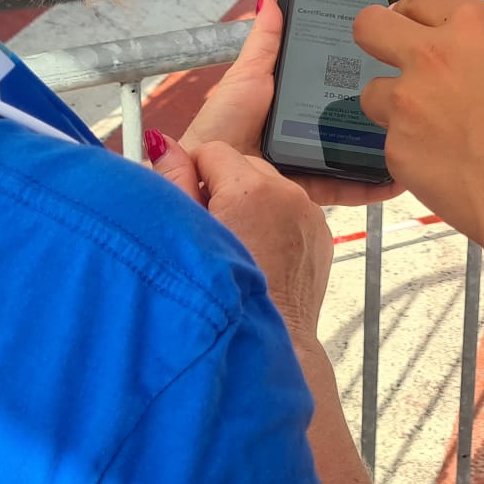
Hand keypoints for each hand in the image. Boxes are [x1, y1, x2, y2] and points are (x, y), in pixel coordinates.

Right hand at [153, 139, 333, 336]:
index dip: (194, 175)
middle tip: (212, 229)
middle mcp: (287, 194)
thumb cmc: (223, 297)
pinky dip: (275, 221)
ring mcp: (309, 213)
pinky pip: (291, 209)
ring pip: (269, 187)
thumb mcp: (186, 233)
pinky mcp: (320, 232)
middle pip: (243, 166)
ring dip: (251, 204)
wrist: (266, 340)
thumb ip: (173, 181)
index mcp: (250, 189)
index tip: (192, 203)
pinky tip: (259, 253)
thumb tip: (163, 144)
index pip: (212, 150)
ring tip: (236, 245)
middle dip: (224, 188)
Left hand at [174, 0, 404, 207]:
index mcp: (292, 105)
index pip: (332, 88)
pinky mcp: (312, 190)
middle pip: (348, 122)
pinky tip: (394, 177)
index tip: (384, 62)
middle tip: (406, 100)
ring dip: (381, 150)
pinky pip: (347, 188)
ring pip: (354, 156)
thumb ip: (265, 44)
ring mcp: (311, 163)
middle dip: (376, 115)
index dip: (356, 77)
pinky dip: (372, 186)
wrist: (206, 175)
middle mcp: (305, 133)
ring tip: (408, 138)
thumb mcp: (248, 77)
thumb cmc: (220, 127)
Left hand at [355, 0, 483, 257]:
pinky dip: (410, 152)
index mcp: (477, 26)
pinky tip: (446, 167)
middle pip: (371, 25)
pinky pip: (391, 143)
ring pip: (372, 92)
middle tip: (396, 58)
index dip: (420, 15)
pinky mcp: (397, 151)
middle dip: (378, 37)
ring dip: (394, 104)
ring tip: (431, 128)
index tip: (420, 28)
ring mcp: (408, 104)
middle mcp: (433, 56)